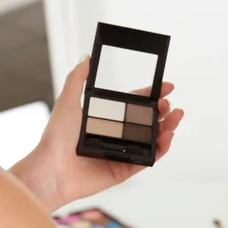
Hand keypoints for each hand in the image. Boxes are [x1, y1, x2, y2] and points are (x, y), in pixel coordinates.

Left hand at [10, 56, 183, 211]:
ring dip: (168, 127)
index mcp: (108, 120)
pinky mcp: (126, 169)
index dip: (152, 95)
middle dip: (164, 111)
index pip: (136, 104)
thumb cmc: (55, 138)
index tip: (166, 87)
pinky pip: (149, 159)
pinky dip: (161, 149)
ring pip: (153, 139)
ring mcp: (123, 152)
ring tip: (176, 117)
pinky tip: (167, 137)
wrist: (51, 170)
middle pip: (149, 121)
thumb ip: (77, 78)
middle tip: (169, 104)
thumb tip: (87, 57)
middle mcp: (117, 136)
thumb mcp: (67, 101)